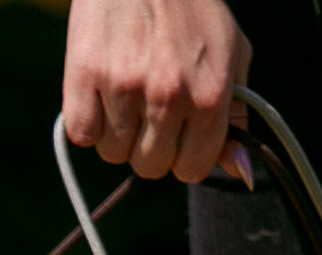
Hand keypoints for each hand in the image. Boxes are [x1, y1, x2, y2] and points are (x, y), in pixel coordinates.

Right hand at [62, 0, 253, 185]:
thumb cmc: (192, 7)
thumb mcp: (232, 54)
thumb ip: (237, 115)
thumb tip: (240, 171)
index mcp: (209, 95)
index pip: (192, 169)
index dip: (184, 156)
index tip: (178, 135)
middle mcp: (168, 96)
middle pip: (149, 167)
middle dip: (150, 146)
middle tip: (148, 110)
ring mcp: (124, 87)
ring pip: (113, 153)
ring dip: (117, 133)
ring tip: (125, 94)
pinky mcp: (84, 76)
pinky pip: (82, 134)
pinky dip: (87, 121)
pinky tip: (100, 94)